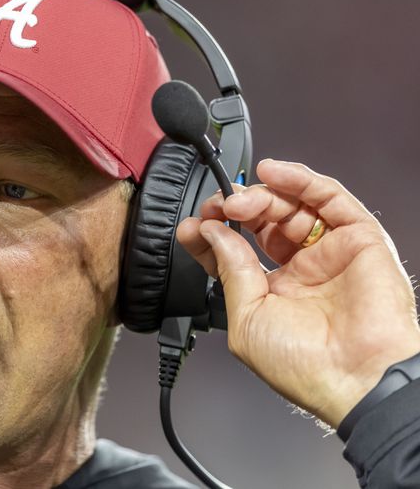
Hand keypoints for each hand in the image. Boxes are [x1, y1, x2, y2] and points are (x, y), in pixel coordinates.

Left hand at [176, 159, 419, 427]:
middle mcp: (304, 269)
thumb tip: (212, 233)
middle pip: (264, 220)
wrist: (355, 378)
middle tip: (214, 208)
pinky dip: (298, 179)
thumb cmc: (305, 367)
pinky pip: (329, 197)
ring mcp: (331, 252)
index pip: (237, 250)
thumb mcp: (246, 319)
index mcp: (276, 292)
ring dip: (260, 195)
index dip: (213, 233)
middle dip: (233, 208)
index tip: (192, 226)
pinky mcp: (361, 238)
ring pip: (293, 204)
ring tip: (236, 202)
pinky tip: (270, 173)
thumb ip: (230, 271)